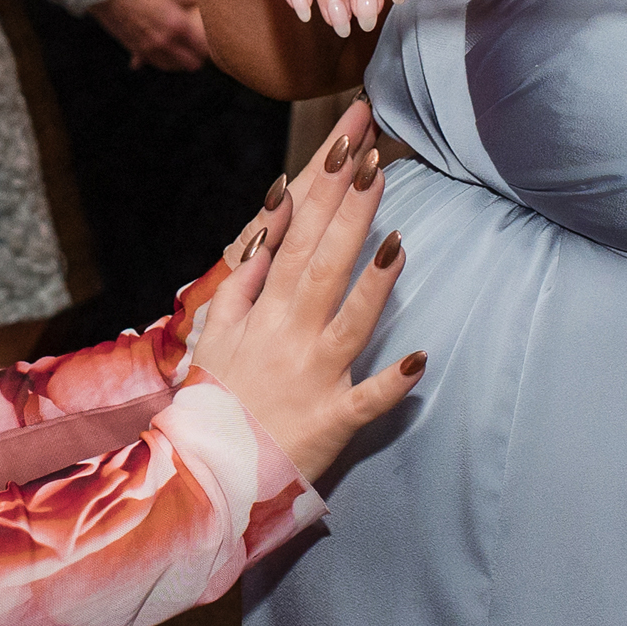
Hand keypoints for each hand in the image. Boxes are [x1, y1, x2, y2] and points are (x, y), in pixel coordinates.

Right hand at [93, 0, 208, 69]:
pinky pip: (154, 63)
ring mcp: (150, 49)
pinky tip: (162, 53)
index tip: (210, 40)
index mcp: (178, 26)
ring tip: (182, 51)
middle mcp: (165, 42)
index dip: (209, 46)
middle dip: (197, 57)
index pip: (203, 48)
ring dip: (179, 61)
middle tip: (198, 48)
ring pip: (173, 67)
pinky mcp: (137, 50)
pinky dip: (161, 60)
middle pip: (191, 64)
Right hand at [192, 100, 423, 478]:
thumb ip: (241, 286)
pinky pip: (366, 401)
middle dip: (351, 211)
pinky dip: (392, 383)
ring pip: (349, 322)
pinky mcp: (332, 421)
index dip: (323, 193)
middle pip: (324, 264)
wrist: (206, 477)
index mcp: (263, 313)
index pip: (296, 238)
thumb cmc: (216, 403)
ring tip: (399, 240)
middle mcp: (289, 337)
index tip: (347, 148)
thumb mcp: (215, 337)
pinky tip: (420, 358)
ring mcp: (312, 378)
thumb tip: (266, 235)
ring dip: (374, 282)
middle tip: (376, 159)